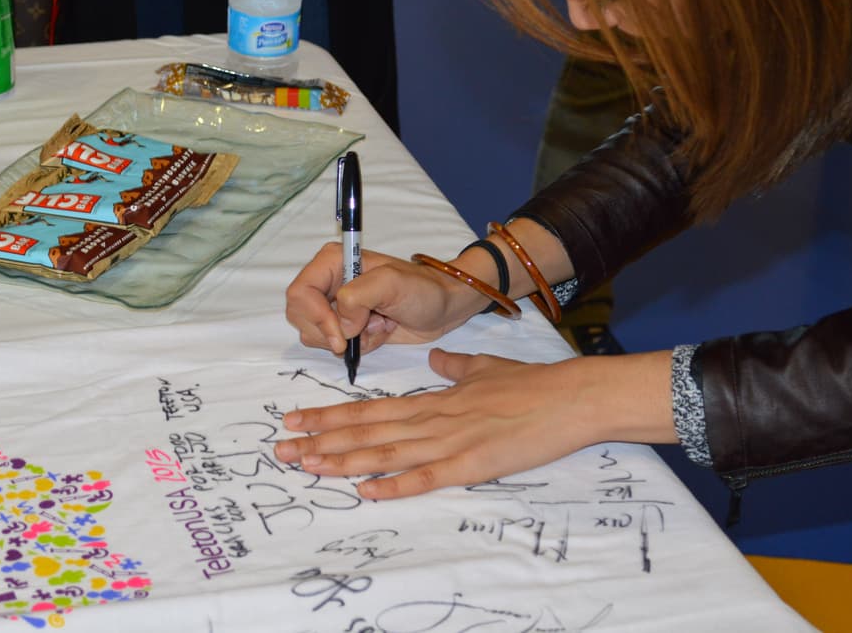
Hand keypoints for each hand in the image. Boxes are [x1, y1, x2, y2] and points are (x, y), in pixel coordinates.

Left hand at [273, 348, 676, 499]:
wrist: (571, 394)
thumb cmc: (532, 384)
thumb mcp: (484, 368)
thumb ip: (455, 368)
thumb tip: (436, 361)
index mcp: (434, 399)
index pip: (370, 408)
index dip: (330, 415)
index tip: (295, 418)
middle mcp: (433, 418)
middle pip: (366, 429)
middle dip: (319, 439)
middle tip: (280, 448)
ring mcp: (451, 440)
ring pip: (386, 451)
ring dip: (343, 460)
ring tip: (306, 465)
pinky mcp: (474, 462)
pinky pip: (428, 476)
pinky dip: (396, 483)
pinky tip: (367, 490)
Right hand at [284, 243, 486, 356]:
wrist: (443, 307)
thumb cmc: (422, 289)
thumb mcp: (392, 283)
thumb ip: (357, 296)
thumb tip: (342, 324)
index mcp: (332, 261)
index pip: (300, 292)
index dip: (316, 317)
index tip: (342, 335)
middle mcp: (327, 282)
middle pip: (301, 317)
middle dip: (332, 331)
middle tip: (364, 328)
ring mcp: (335, 306)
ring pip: (315, 335)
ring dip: (349, 338)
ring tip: (378, 324)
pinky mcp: (345, 326)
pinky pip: (333, 345)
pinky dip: (358, 346)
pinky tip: (380, 331)